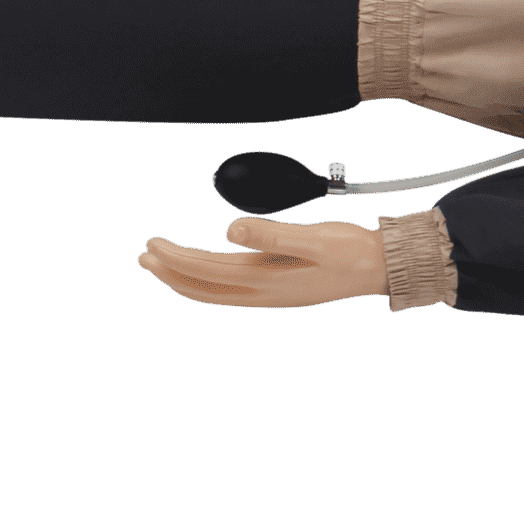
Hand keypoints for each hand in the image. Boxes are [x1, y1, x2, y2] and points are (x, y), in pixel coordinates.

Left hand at [137, 217, 386, 307]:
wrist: (379, 268)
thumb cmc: (351, 252)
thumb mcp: (314, 239)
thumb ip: (272, 235)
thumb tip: (230, 231)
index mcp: (266, 279)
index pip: (207, 270)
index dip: (176, 258)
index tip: (153, 244)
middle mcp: (263, 292)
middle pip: (203, 287)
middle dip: (170, 272)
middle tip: (144, 256)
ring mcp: (269, 294)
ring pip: (214, 291)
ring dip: (184, 279)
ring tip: (161, 266)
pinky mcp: (276, 290)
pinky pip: (229, 291)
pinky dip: (207, 282)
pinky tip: (204, 273)